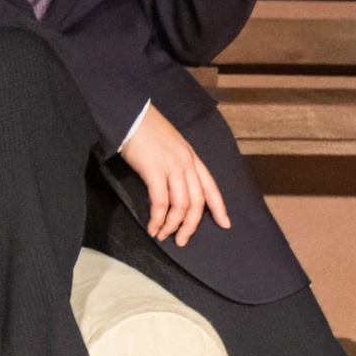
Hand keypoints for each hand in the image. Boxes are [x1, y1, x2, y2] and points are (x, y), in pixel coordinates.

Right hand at [119, 104, 231, 247]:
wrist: (130, 115)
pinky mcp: (155, 171)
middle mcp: (186, 163)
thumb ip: (176, 163)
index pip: (211, 187)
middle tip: (182, 240)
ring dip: (172, 225)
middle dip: (191, 225)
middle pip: (197, 202)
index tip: (225, 224)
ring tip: (163, 236)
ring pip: (181, 205)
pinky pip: (161, 202)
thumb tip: (174, 185)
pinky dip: (158, 219)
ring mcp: (172, 167)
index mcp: (192, 157)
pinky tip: (152, 227)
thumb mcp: (170, 145)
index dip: (219, 207)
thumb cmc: (145, 129)